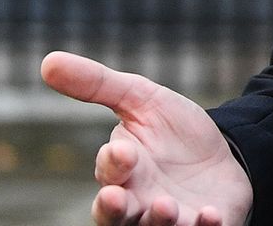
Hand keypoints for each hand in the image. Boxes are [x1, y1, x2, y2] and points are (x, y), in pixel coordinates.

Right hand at [41, 50, 254, 225]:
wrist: (225, 153)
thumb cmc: (173, 131)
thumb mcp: (141, 100)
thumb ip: (97, 85)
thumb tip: (47, 61)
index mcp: (122, 172)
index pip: (108, 173)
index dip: (112, 164)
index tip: (123, 151)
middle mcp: (140, 202)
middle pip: (115, 217)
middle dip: (113, 210)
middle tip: (116, 198)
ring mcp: (171, 218)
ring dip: (158, 221)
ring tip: (166, 206)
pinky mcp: (206, 224)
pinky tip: (211, 214)